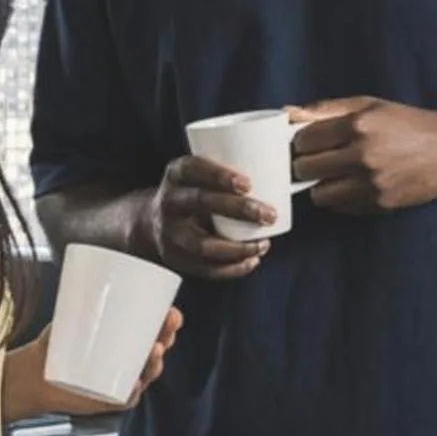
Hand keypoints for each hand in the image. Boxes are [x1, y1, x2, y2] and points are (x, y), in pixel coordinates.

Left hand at [5, 309, 183, 420]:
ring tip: (154, 350)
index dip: (168, 323)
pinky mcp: (109, 399)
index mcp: (126, 340)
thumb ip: (76, 304)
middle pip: (157, 350)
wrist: (35, 375)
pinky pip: (127, 397)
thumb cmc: (55, 346)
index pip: (155, 330)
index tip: (172, 312)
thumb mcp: (67, 320)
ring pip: (147, 373)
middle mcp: (128, 361)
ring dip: (155, 363)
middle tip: (166, 328)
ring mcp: (121, 381)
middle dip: (167, 338)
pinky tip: (136, 383)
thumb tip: (85, 282)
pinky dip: (134, 391)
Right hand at [138, 154, 273, 280]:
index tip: (247, 183)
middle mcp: (169, 203)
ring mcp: (170, 234)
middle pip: (200, 202)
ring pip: (202, 244)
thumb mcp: (199, 175)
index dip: (218, 175)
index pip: (192, 168)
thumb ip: (228, 171)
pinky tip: (252, 261)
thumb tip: (283, 166)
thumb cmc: (194, 192)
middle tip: (268, 214)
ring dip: (237, 248)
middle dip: (238, 209)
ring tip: (263, 244)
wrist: (152, 222)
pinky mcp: (176, 259)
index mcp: (176, 175)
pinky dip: (232, 269)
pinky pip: (205, 269)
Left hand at [287, 97, 436, 213]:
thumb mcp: (369, 105)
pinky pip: (341, 208)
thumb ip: (327, 109)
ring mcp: (371, 183)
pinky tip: (352, 186)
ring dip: (321, 186)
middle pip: (306, 169)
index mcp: (358, 124)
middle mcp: (362, 154)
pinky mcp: (380, 204)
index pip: (305, 140)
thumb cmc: (408, 123)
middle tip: (316, 161)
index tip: (308, 143)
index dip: (302, 143)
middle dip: (306, 165)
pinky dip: (340, 199)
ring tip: (333, 177)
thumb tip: (287, 113)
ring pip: (319, 195)